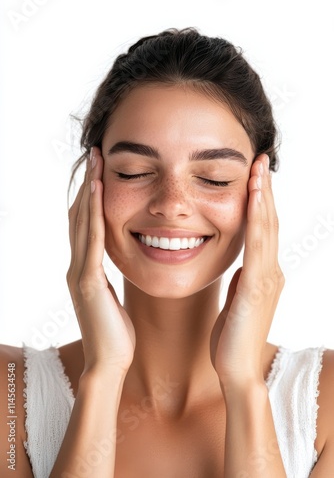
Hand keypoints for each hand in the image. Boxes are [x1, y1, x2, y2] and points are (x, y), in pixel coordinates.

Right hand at [67, 147, 135, 373]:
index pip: (85, 224)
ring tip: (95, 161)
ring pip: (82, 221)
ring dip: (88, 189)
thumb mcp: (113, 298)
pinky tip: (98, 191)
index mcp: (85, 269)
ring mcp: (80, 272)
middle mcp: (78, 266)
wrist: (109, 364)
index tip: (99, 171)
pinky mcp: (89, 281)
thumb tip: (119, 264)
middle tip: (94, 155)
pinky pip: (92, 239)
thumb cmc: (116, 334)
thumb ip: (109, 278)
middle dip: (87, 183)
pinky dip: (93, 213)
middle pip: (79, 215)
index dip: (89, 196)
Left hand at [210, 154, 283, 386]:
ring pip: (267, 228)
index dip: (261, 202)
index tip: (254, 177)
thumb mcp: (237, 301)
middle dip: (265, 190)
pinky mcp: (257, 286)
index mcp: (263, 274)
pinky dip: (257, 218)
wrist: (236, 369)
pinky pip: (257, 245)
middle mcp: (270, 271)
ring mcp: (267, 278)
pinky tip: (254, 197)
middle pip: (269, 222)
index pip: (264, 230)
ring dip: (263, 196)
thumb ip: (243, 281)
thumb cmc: (231, 338)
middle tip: (261, 161)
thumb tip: (240, 265)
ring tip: (260, 168)